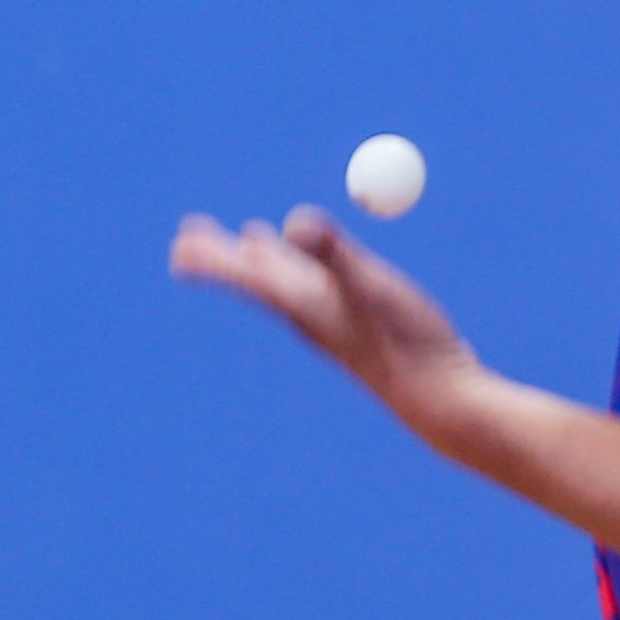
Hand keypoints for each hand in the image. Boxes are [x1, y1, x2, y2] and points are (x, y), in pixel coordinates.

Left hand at [169, 205, 483, 429]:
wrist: (438, 397)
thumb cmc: (405, 343)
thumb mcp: (370, 288)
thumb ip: (332, 255)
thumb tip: (294, 223)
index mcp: (301, 303)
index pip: (244, 275)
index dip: (210, 257)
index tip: (180, 241)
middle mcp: (309, 313)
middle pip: (254, 275)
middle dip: (223, 252)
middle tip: (188, 233)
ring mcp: (332, 320)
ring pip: (284, 281)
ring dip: (259, 256)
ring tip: (248, 235)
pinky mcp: (356, 322)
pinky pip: (316, 288)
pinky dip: (304, 267)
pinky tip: (311, 264)